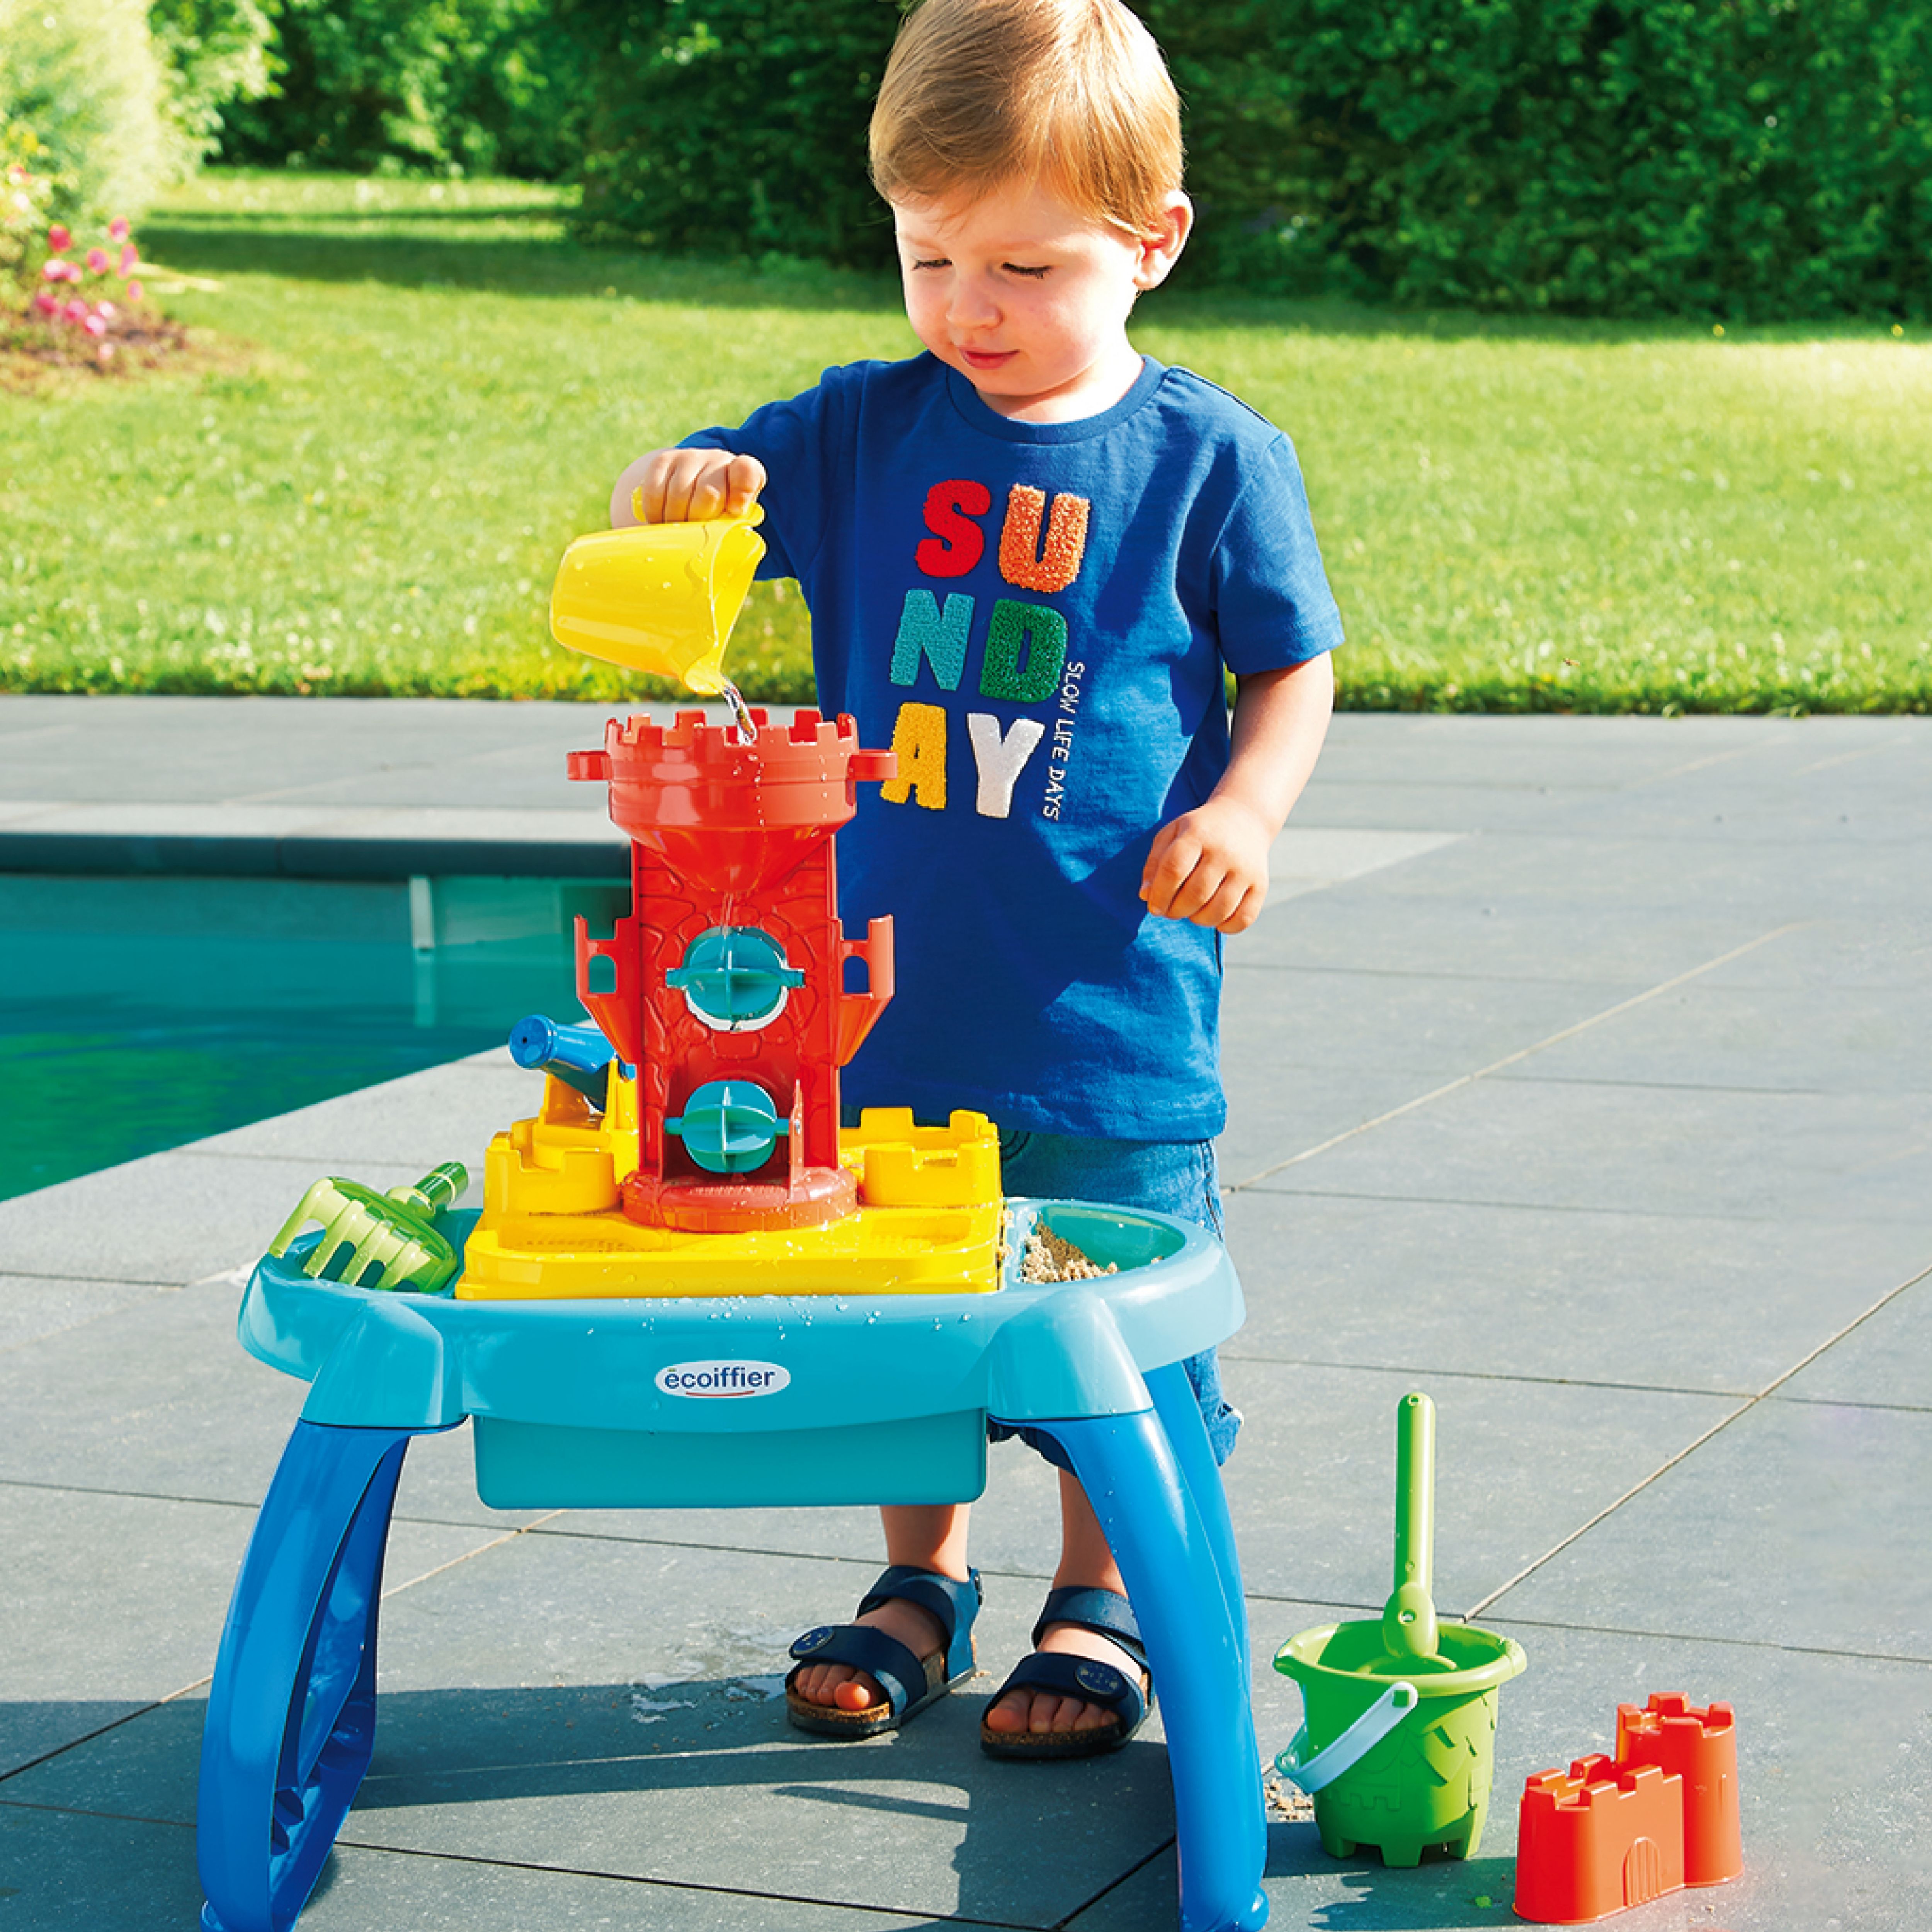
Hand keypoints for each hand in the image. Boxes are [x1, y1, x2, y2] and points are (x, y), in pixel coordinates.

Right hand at [610, 448, 766, 525]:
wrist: (691, 490)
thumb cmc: (717, 514)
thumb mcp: (732, 521)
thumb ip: (734, 529)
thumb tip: (724, 552)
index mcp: (745, 474)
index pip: (748, 472)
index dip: (742, 492)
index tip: (734, 511)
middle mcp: (719, 459)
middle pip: (709, 492)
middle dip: (699, 520)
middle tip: (695, 534)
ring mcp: (691, 456)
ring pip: (679, 494)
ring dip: (675, 521)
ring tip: (676, 531)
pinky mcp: (664, 460)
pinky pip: (655, 491)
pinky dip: (655, 513)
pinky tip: (659, 521)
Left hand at [1140, 794, 1273, 933]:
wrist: (1245, 818)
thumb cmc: (1199, 831)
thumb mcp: (1172, 834)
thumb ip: (1155, 863)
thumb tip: (1146, 896)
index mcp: (1197, 833)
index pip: (1174, 870)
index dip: (1159, 895)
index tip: (1154, 907)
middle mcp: (1224, 851)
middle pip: (1195, 895)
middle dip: (1176, 911)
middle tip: (1172, 910)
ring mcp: (1245, 869)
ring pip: (1218, 911)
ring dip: (1198, 919)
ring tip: (1192, 911)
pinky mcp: (1260, 885)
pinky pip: (1243, 918)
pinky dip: (1225, 927)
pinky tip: (1215, 917)